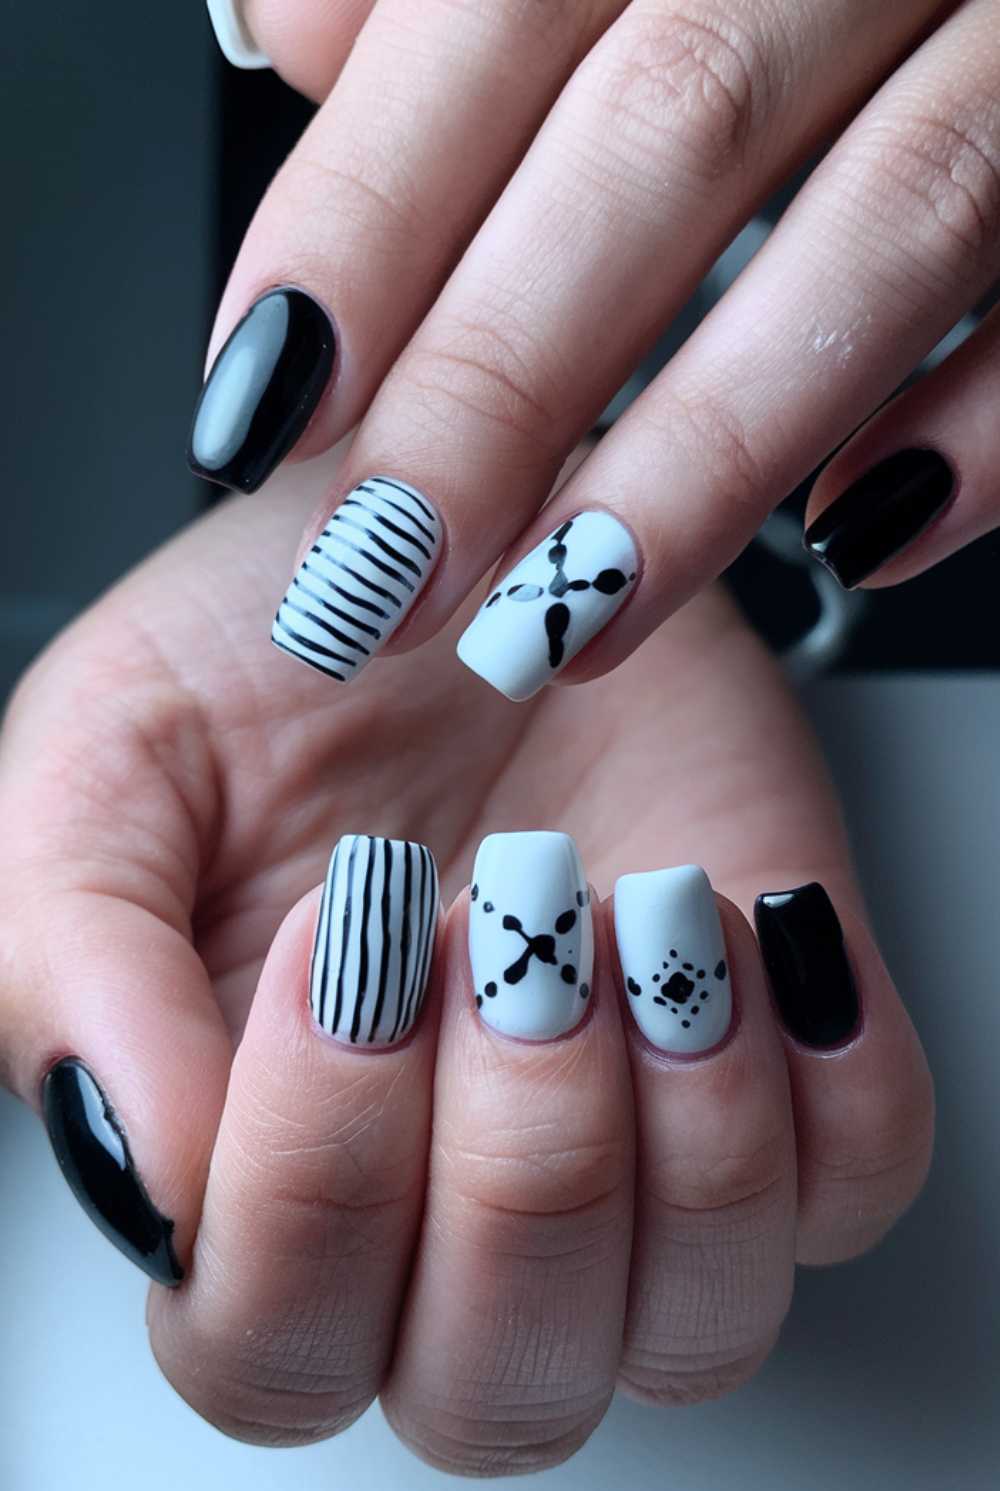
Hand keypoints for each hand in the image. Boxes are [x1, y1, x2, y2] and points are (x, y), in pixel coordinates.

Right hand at [0, 457, 930, 1470]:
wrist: (469, 543)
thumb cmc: (280, 660)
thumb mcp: (108, 762)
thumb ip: (75, 967)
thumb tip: (153, 1170)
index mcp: (257, 1174)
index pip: (272, 1344)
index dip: (312, 1178)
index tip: (340, 938)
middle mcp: (447, 1214)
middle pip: (496, 1386)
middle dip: (515, 1159)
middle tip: (501, 919)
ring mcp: (634, 1161)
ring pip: (696, 1328)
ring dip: (680, 1128)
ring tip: (636, 912)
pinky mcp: (781, 1074)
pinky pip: (855, 1182)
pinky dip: (831, 1074)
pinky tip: (748, 925)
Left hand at [192, 0, 998, 700]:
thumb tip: (290, 34)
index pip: (496, 5)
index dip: (365, 217)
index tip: (267, 400)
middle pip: (668, 130)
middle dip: (503, 380)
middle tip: (388, 565)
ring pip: (894, 213)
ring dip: (710, 455)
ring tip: (570, 612)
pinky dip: (979, 428)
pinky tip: (854, 537)